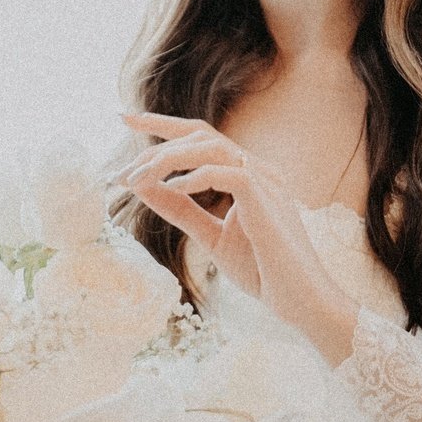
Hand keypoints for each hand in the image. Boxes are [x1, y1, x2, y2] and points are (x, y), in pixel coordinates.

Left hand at [118, 111, 360, 364]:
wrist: (300, 302)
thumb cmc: (263, 271)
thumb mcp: (211, 236)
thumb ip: (181, 210)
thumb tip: (144, 187)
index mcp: (247, 174)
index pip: (201, 136)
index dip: (162, 124)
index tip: (125, 119)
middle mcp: (257, 170)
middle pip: (200, 134)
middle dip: (154, 147)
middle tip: (121, 173)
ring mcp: (265, 182)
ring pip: (211, 147)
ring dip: (167, 159)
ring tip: (138, 180)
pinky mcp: (266, 200)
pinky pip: (228, 173)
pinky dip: (197, 176)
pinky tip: (175, 187)